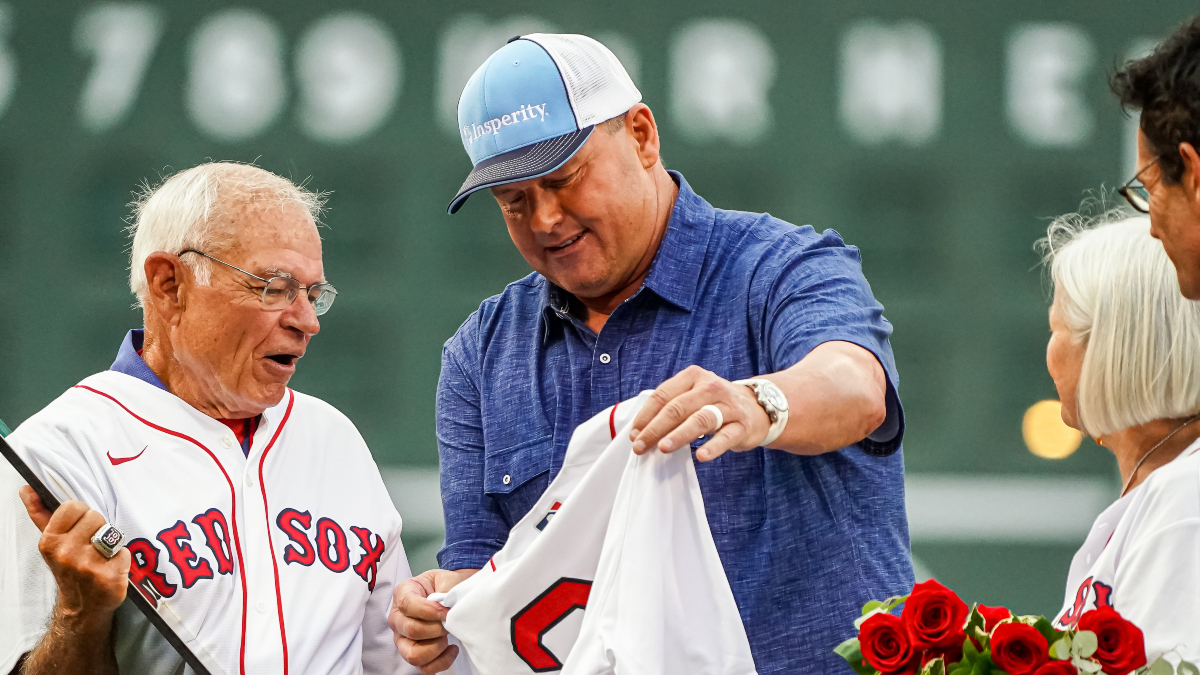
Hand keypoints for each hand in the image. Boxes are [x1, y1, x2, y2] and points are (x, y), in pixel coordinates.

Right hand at [19, 487, 129, 625]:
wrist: (82, 607)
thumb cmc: (68, 567)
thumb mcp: (51, 541)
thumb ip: (40, 513)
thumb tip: (27, 488)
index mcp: (50, 542)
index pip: (73, 506)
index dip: (81, 515)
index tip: (79, 529)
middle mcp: (66, 554)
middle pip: (96, 517)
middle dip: (97, 528)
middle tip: (90, 545)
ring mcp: (89, 566)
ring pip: (111, 532)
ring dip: (110, 542)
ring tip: (101, 555)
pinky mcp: (111, 576)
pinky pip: (125, 550)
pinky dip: (122, 557)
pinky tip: (112, 567)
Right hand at [389, 567, 476, 673]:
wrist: (451, 593)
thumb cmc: (445, 586)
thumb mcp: (446, 579)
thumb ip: (445, 590)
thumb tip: (447, 608)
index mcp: (402, 594)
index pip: (407, 604)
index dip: (429, 610)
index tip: (446, 611)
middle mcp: (397, 619)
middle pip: (411, 630)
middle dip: (436, 628)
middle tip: (448, 622)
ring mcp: (403, 639)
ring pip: (413, 654)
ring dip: (436, 647)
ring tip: (447, 636)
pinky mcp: (413, 654)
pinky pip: (424, 668)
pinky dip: (441, 661)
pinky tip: (452, 648)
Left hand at [629, 365, 770, 461]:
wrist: (758, 407)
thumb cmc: (716, 403)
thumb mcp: (694, 394)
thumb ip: (671, 406)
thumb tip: (641, 431)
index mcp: (693, 377)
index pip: (664, 394)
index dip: (646, 415)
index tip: (634, 434)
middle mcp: (711, 387)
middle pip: (678, 408)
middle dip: (656, 428)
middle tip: (641, 446)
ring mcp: (728, 406)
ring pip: (701, 420)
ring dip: (679, 435)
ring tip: (663, 448)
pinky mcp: (742, 425)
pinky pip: (726, 437)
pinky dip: (713, 447)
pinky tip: (701, 457)